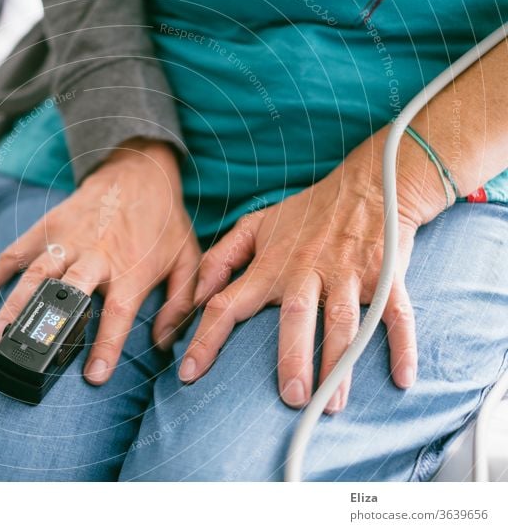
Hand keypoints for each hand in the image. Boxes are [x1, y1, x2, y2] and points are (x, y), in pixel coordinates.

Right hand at [0, 139, 200, 384]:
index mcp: (130, 268)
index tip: (94, 376)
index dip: (106, 346)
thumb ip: (180, 303)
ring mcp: (67, 240)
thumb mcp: (187, 260)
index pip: (117, 313)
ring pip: (35, 274)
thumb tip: (164, 344)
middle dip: (45, 324)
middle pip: (67, 292)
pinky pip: (15, 253)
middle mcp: (96, 255)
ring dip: (12, 305)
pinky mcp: (48, 228)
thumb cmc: (164, 220)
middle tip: (25, 353)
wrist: (139, 170)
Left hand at [180, 125, 448, 413]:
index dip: (205, 338)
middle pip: (295, 317)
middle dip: (292, 358)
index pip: (227, 303)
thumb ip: (220, 258)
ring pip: (343, 321)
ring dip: (340, 363)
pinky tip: (402, 378)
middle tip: (291, 398)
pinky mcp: (385, 276)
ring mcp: (347, 274)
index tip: (186, 373)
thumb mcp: (254, 226)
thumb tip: (197, 297)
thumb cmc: (305, 214)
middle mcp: (305, 271)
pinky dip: (402, 344)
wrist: (368, 184)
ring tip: (333, 404)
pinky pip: (395, 312)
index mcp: (269, 265)